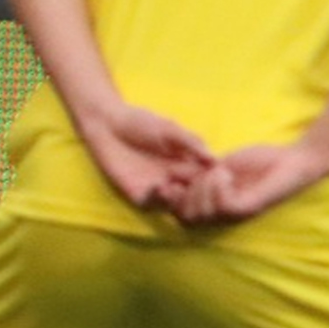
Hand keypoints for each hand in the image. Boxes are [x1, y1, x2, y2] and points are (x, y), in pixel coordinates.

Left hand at [78, 98, 215, 211]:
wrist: (107, 123)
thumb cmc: (141, 121)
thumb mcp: (170, 130)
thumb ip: (191, 143)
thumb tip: (214, 159)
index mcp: (186, 164)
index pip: (206, 180)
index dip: (215, 183)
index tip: (221, 180)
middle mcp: (173, 179)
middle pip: (193, 197)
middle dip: (198, 197)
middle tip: (198, 189)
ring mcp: (155, 187)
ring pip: (173, 205)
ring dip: (178, 200)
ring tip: (178, 187)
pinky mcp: (135, 192)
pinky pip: (149, 204)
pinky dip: (157, 200)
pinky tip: (160, 188)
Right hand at [167, 138, 328, 226]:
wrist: (292, 160)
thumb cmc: (258, 162)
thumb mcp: (218, 165)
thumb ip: (196, 173)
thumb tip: (169, 176)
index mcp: (213, 207)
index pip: (179, 216)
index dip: (168, 201)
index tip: (167, 182)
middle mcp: (222, 217)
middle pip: (186, 217)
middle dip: (187, 192)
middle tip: (204, 173)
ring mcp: (236, 216)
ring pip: (203, 214)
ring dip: (205, 186)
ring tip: (221, 172)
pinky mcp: (249, 209)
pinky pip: (223, 206)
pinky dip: (219, 186)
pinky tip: (228, 174)